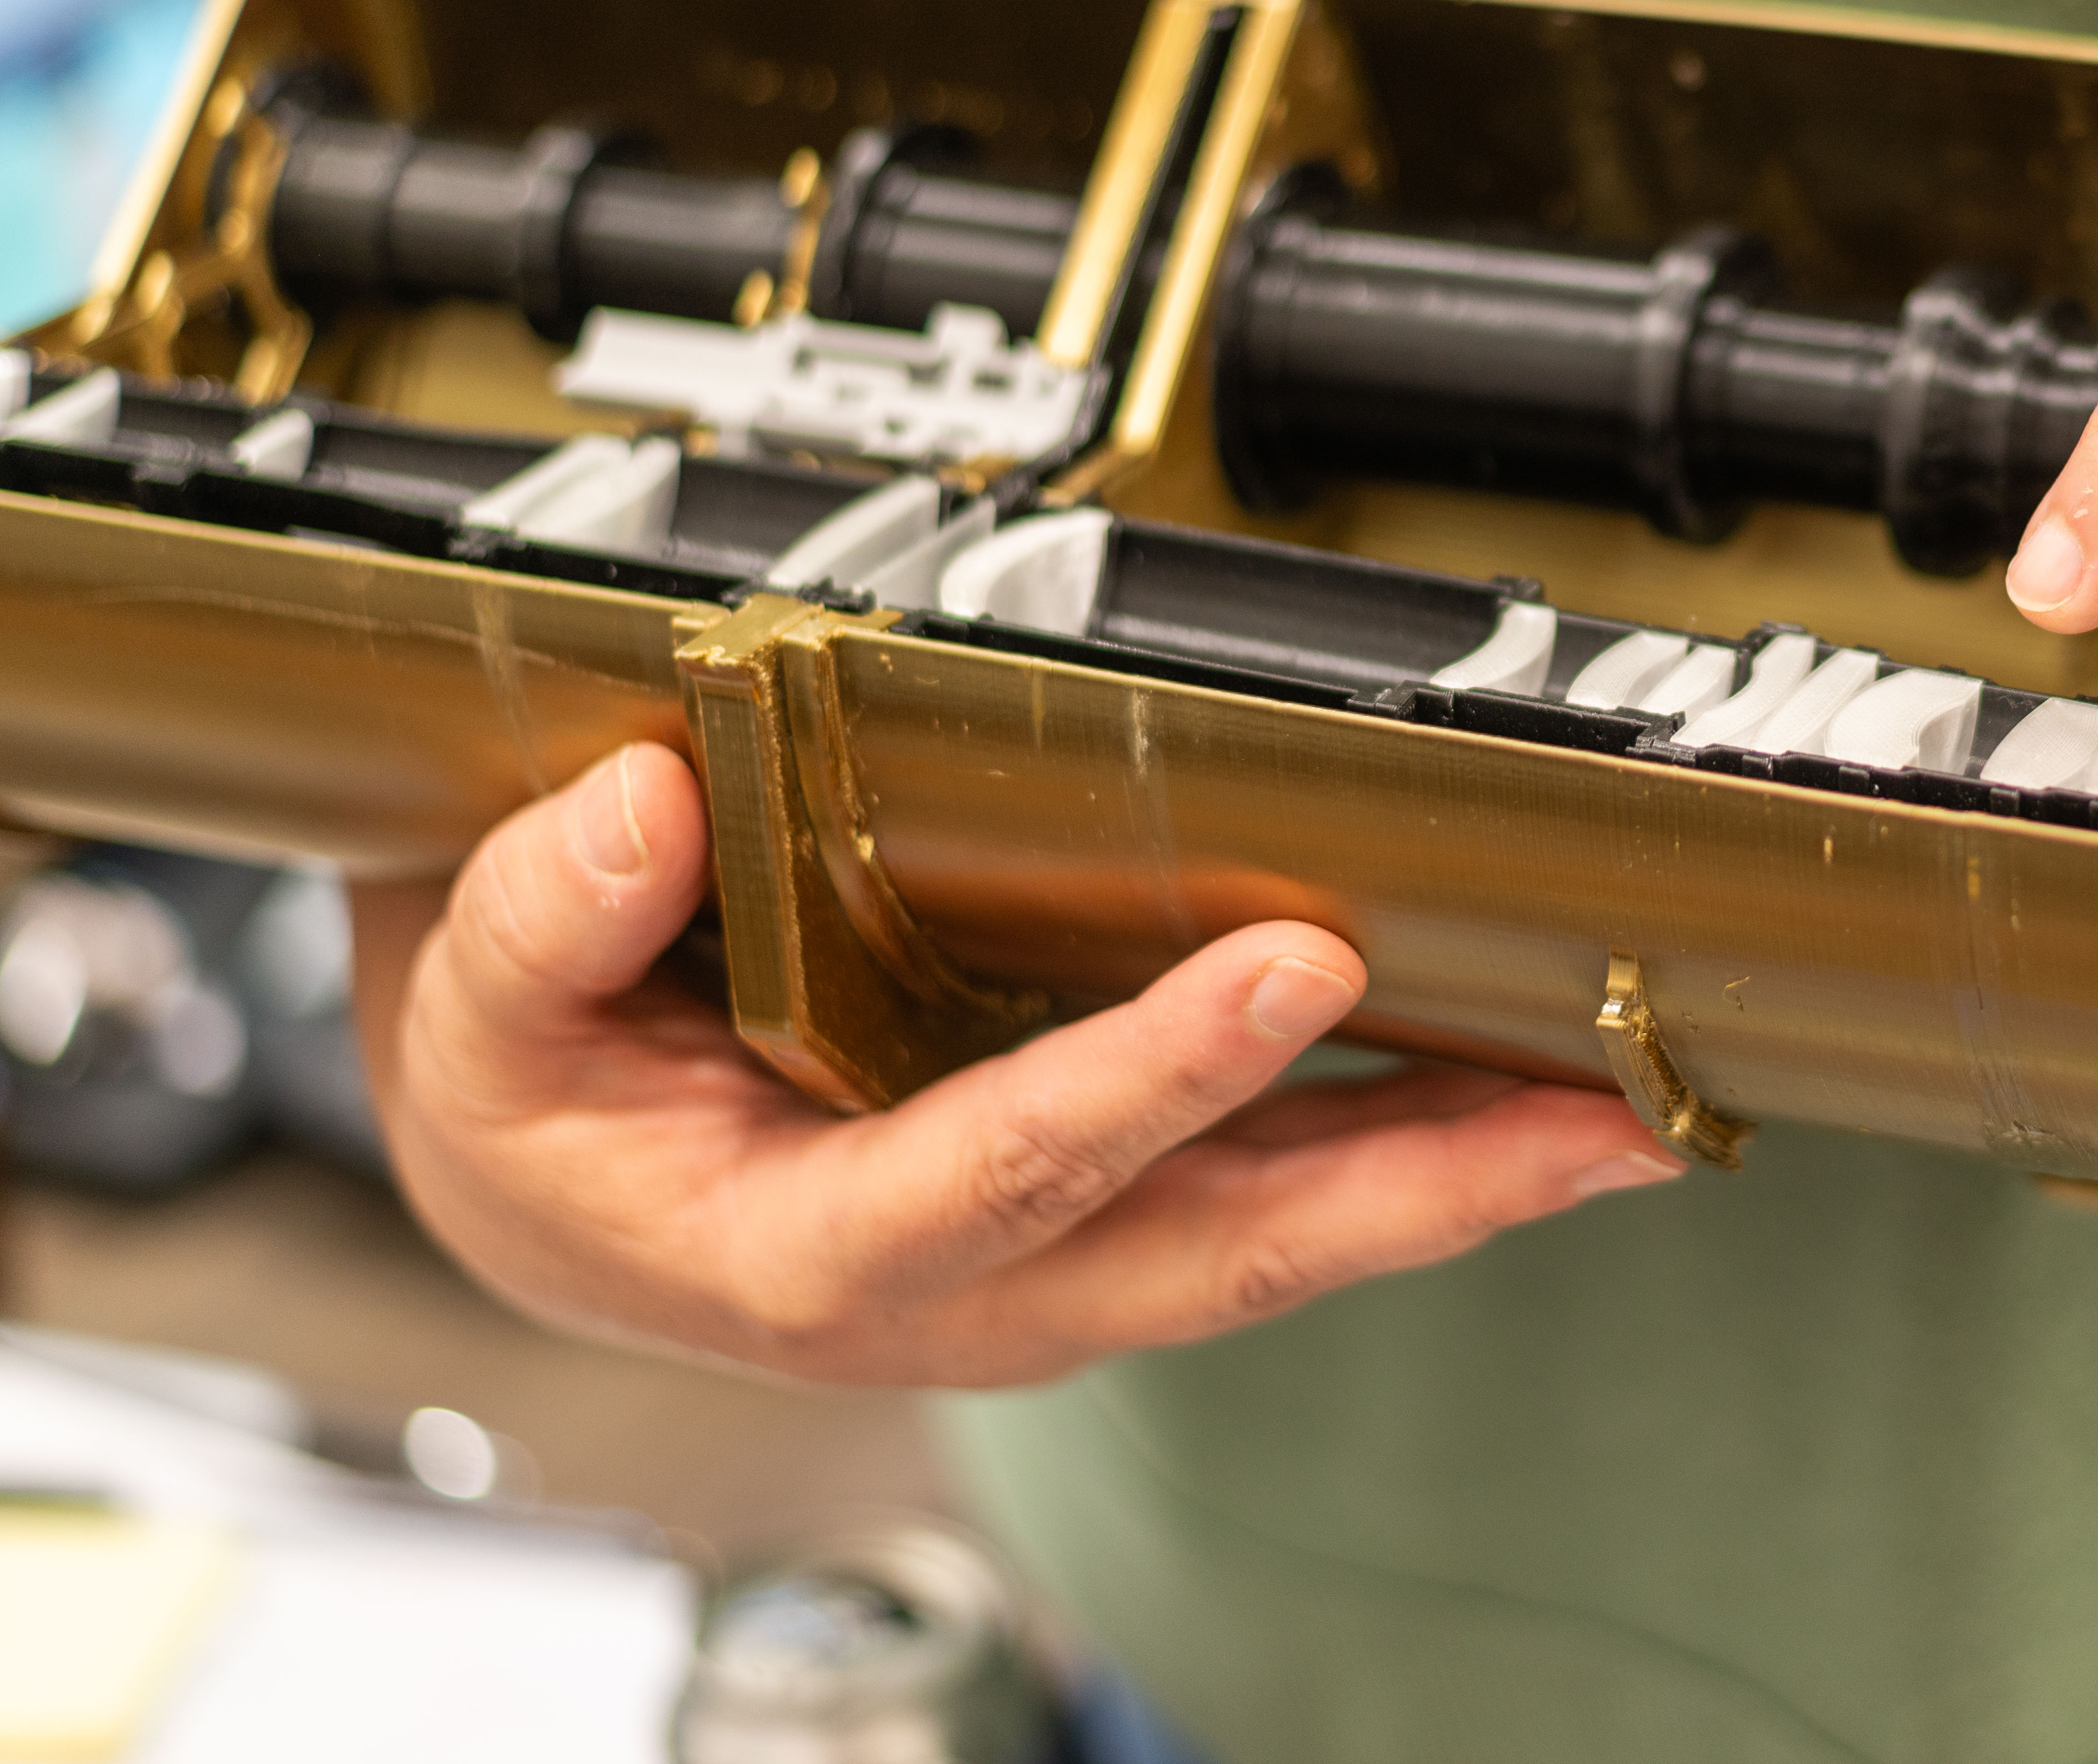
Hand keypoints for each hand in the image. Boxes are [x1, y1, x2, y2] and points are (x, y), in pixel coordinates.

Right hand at [351, 745, 1684, 1385]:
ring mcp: (1050, 1266)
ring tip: (1627, 1114)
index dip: (1153, 1078)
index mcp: (800, 1251)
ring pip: (1283, 1240)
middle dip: (1416, 1190)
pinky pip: (1277, 1191)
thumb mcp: (470, 1016)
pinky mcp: (1103, 1216)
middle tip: (1595, 1118)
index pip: (1004, 1165)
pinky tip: (1525, 1088)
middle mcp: (960, 1288)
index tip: (1292, 964)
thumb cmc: (531, 1102)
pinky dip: (1410, 1147)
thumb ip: (540, 925)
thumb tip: (640, 808)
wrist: (549, 1181)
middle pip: (1218, 1253)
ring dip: (1457, 1179)